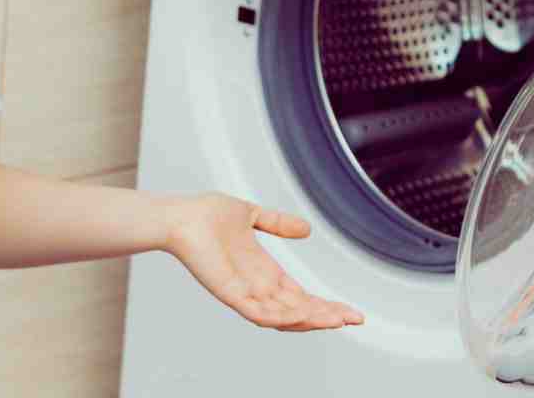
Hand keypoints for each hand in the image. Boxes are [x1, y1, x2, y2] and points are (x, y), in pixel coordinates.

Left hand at [162, 192, 364, 331]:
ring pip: (282, 317)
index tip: (350, 309)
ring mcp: (243, 292)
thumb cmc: (205, 214)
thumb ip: (277, 223)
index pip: (300, 295)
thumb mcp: (251, 215)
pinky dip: (280, 317)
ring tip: (335, 319)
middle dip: (327, 316)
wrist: (180, 215)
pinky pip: (257, 313)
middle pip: (298, 310)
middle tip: (354, 319)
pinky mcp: (229, 293)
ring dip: (310, 319)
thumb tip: (305, 228)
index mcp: (263, 271)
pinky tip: (301, 314)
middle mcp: (256, 286)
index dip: (325, 303)